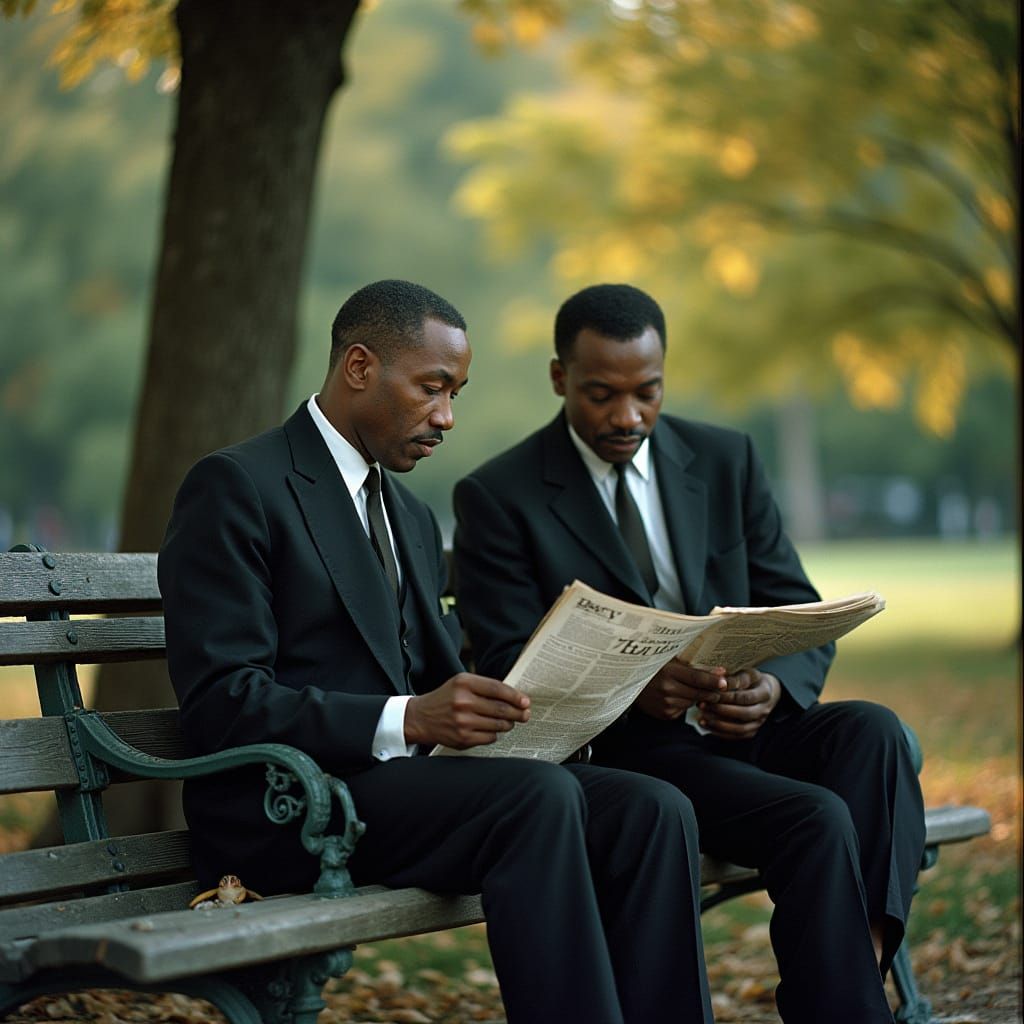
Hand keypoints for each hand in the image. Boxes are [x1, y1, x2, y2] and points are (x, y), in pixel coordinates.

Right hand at [404, 672, 529, 748]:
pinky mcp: (463, 739)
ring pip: (498, 725)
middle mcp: (463, 702)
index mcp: (464, 683)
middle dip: (518, 713)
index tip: (526, 701)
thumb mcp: (461, 683)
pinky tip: (491, 729)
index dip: (515, 696)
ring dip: (508, 724)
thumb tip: (515, 698)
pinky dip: (495, 734)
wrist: (421, 717)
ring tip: (509, 721)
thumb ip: (485, 687)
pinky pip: (490, 737)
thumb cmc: (446, 698)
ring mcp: (463, 722)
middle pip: (501, 709)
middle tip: (525, 714)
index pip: (497, 689)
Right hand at [633, 658, 727, 720]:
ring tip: (690, 688)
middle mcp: (667, 689)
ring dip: (697, 697)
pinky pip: (684, 709)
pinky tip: (678, 696)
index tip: (725, 682)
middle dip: (712, 691)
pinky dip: (685, 703)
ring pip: (693, 702)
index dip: (713, 681)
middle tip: (720, 688)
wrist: (630, 683)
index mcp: (668, 672)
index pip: (697, 678)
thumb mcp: (672, 661)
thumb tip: (721, 672)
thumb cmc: (654, 668)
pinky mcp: (665, 714)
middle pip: (699, 693)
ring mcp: (666, 703)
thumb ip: (697, 667)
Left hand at [696, 669, 780, 739]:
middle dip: (721, 710)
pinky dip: (720, 732)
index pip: (745, 697)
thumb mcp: (746, 673)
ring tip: (702, 716)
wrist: (765, 691)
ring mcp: (759, 723)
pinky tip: (706, 725)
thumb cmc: (751, 680)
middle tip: (702, 704)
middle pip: (743, 714)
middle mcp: (764, 710)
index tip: (710, 693)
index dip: (727, 696)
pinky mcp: (752, 731)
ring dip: (719, 723)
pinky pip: (736, 735)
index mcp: (764, 692)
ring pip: (740, 728)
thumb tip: (719, 679)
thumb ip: (734, 678)